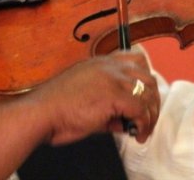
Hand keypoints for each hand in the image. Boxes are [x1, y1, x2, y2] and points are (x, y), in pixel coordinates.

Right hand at [28, 51, 159, 144]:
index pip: (135, 60)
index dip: (144, 81)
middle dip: (152, 101)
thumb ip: (107, 103)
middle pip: (147, 77)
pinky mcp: (113, 95)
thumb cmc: (57, 108)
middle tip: (146, 120)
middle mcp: (107, 66)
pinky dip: (143, 124)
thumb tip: (124, 120)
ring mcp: (111, 78)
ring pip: (148, 92)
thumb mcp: (85, 95)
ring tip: (141, 130)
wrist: (42, 112)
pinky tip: (135, 134)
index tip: (143, 100)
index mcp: (99, 63)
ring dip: (150, 114)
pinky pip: (140, 110)